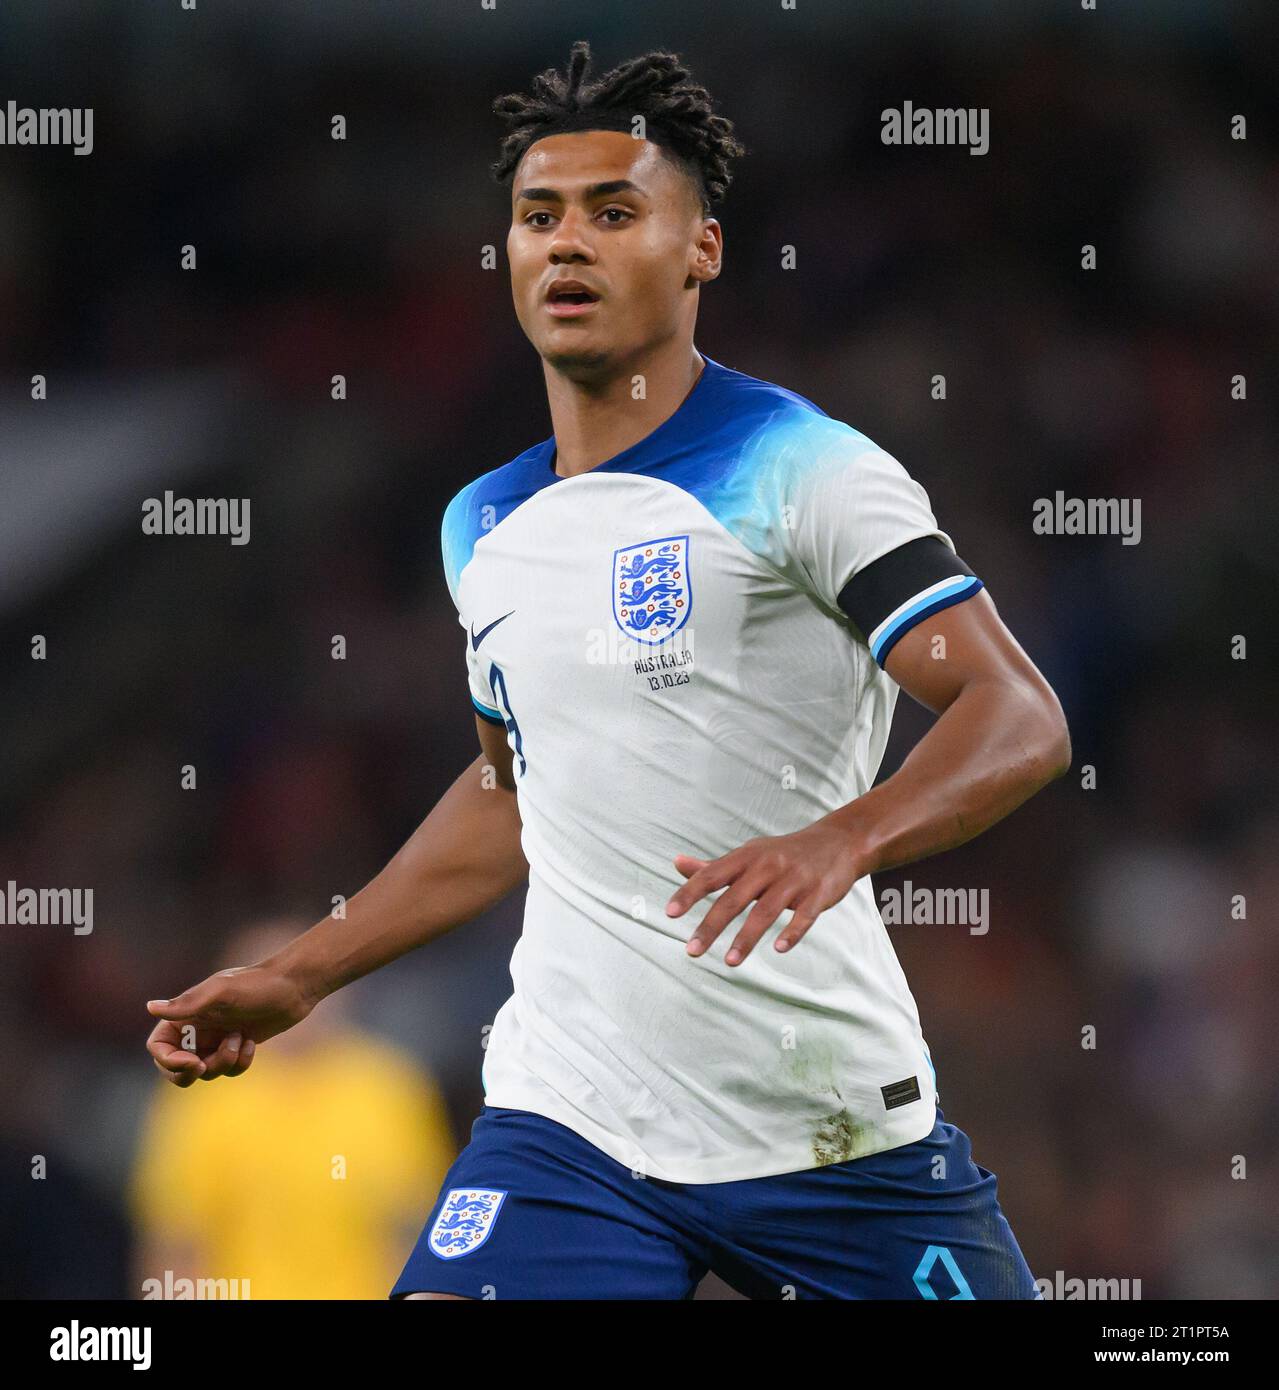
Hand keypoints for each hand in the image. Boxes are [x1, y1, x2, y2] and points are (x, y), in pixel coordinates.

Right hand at [144, 960, 317, 1087]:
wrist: (295, 986)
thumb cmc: (257, 984)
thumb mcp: (222, 992)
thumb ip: (187, 1004)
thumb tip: (150, 1007)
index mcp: (186, 1013)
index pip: (158, 1047)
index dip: (167, 1061)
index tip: (192, 1062)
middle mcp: (197, 1028)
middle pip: (174, 1067)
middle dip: (188, 1073)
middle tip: (205, 1067)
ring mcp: (216, 1039)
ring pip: (205, 1071)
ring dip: (222, 1062)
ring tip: (240, 1039)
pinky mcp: (236, 1046)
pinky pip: (229, 1069)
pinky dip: (240, 1062)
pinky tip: (252, 1043)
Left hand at [666, 817, 865, 964]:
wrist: (837, 843)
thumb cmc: (783, 855)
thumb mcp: (748, 855)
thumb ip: (713, 866)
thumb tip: (676, 863)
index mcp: (747, 857)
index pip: (712, 875)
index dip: (690, 893)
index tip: (670, 914)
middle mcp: (768, 866)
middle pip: (734, 898)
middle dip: (711, 926)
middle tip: (691, 951)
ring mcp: (794, 880)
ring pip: (766, 911)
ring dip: (746, 938)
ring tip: (729, 962)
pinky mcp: (818, 893)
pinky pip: (804, 915)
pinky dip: (792, 931)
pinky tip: (778, 948)